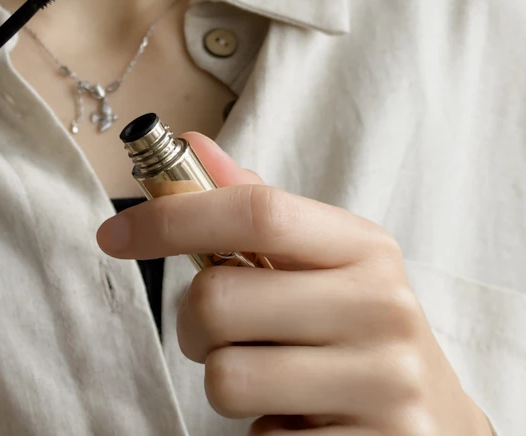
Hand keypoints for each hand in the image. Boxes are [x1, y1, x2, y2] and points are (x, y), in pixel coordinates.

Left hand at [96, 133, 491, 434]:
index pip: (256, 211)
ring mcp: (383, 383)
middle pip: (218, 301)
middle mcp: (382, 308)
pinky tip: (294, 419)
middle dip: (193, 325)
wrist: (436, 424)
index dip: (170, 219)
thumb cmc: (351, 331)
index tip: (112, 236)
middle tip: (225, 337)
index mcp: (365, 248)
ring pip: (225, 377)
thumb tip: (188, 143)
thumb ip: (251, 208)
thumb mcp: (318, 264)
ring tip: (269, 380)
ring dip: (223, 384)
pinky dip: (256, 430)